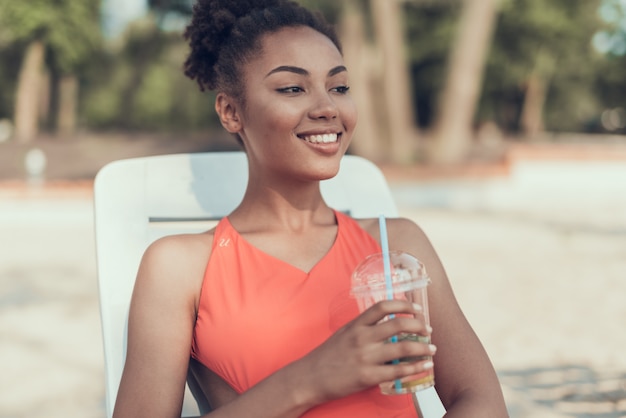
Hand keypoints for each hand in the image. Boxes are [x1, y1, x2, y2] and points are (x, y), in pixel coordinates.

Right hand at [294, 300, 434, 404]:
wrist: (309, 378)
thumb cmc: (326, 357)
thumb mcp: (343, 334)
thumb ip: (363, 329)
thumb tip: (386, 327)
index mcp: (356, 324)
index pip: (383, 306)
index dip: (404, 305)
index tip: (417, 308)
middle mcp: (362, 337)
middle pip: (398, 324)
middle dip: (419, 326)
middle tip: (428, 330)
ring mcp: (365, 356)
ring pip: (403, 347)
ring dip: (423, 348)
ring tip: (431, 350)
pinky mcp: (368, 376)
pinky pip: (398, 370)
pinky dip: (415, 368)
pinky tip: (424, 366)